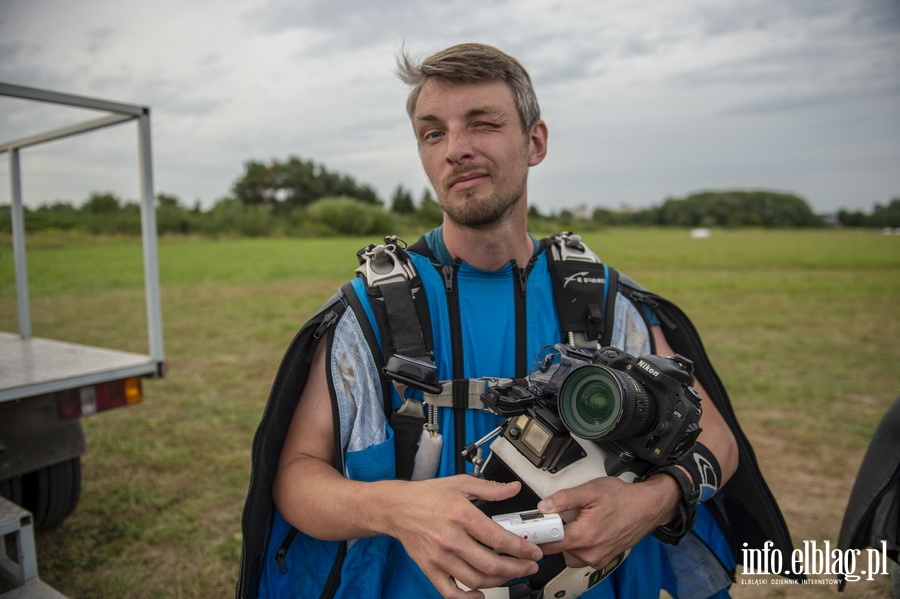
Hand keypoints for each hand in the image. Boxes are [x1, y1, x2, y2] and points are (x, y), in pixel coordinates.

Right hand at [381, 475, 543, 597]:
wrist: (396, 507)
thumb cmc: (426, 496)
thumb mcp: (460, 484)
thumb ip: (490, 488)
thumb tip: (513, 489)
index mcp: (461, 515)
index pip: (498, 538)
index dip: (521, 549)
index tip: (533, 552)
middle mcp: (451, 539)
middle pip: (490, 563)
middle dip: (516, 569)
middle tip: (529, 567)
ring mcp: (440, 557)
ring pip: (475, 579)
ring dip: (498, 581)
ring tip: (510, 575)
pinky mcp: (430, 568)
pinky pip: (450, 591)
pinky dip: (466, 598)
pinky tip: (479, 594)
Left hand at [535, 475, 678, 569]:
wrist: (647, 507)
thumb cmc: (623, 498)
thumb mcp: (591, 491)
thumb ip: (564, 498)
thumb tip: (544, 506)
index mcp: (584, 536)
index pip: (549, 542)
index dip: (538, 534)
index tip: (532, 527)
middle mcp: (591, 552)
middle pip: (558, 550)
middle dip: (555, 535)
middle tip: (559, 519)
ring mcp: (598, 558)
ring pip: (569, 555)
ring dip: (568, 542)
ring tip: (576, 523)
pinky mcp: (603, 558)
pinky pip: (582, 557)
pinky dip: (580, 546)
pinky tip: (586, 530)